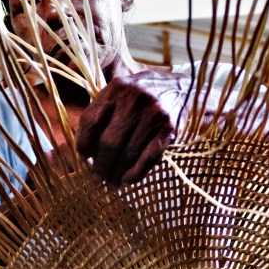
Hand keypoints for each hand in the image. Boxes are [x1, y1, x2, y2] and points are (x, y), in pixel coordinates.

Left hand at [76, 69, 190, 184]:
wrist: (185, 89)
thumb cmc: (146, 94)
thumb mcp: (123, 92)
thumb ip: (104, 111)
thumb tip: (86, 149)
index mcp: (117, 88)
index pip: (90, 120)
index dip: (83, 143)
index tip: (84, 157)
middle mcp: (134, 99)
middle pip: (108, 141)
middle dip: (100, 164)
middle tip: (97, 176)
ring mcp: (153, 114)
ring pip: (128, 153)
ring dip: (117, 172)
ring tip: (112, 180)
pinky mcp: (169, 129)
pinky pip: (148, 158)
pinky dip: (135, 173)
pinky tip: (127, 180)